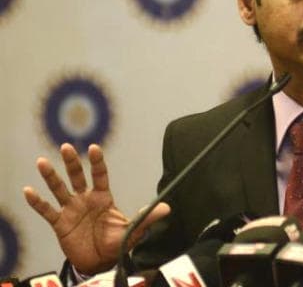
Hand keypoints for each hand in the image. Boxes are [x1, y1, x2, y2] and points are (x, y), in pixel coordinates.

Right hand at [23, 143, 169, 274]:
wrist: (99, 262)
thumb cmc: (116, 242)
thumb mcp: (132, 230)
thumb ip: (146, 218)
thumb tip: (167, 209)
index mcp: (103, 197)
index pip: (100, 175)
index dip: (97, 162)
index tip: (94, 148)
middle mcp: (85, 199)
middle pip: (77, 176)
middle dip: (72, 162)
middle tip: (67, 146)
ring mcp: (71, 210)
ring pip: (59, 189)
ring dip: (50, 176)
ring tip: (42, 162)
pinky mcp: (59, 224)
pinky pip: (46, 210)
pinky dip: (37, 202)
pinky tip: (28, 191)